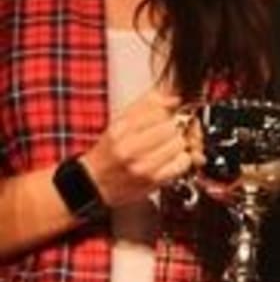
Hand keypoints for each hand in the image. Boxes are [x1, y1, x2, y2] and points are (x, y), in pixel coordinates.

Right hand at [79, 89, 204, 207]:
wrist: (95, 182)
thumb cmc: (109, 151)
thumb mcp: (120, 122)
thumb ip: (146, 105)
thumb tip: (173, 99)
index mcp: (120, 130)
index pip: (158, 110)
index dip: (166, 111)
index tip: (165, 115)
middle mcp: (129, 148)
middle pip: (171, 126)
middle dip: (173, 127)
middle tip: (166, 132)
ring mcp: (142, 166)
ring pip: (179, 143)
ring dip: (178, 143)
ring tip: (167, 146)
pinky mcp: (154, 180)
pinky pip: (183, 162)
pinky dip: (181, 159)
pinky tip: (171, 159)